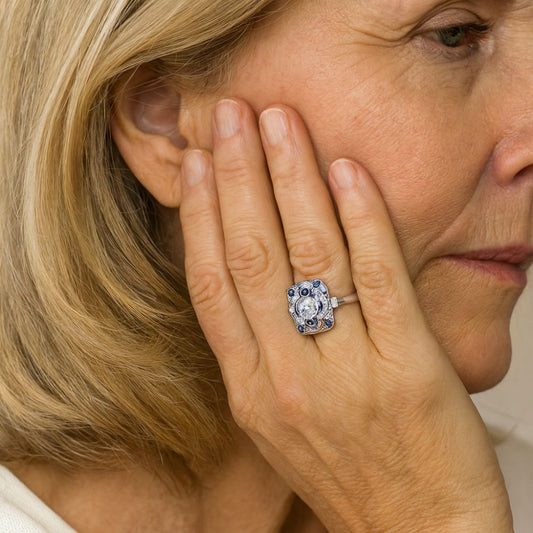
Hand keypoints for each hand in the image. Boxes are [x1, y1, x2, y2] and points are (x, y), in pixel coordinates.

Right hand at [179, 98, 511, 531]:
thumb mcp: (278, 419)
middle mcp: (287, 378)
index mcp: (249, 389)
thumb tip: (247, 275)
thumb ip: (261, 350)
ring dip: (292, 181)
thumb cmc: (348, 472)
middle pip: (252, 257)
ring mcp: (347, 373)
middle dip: (239, 177)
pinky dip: (362, 219)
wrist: (416, 532)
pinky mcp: (408, 369)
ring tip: (280, 124)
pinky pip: (379, 280)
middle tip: (231, 116)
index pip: (212, 285)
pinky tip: (346, 171)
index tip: (200, 163)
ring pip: (310, 257)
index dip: (202, 216)